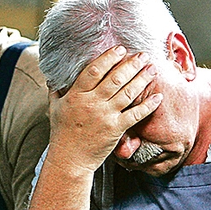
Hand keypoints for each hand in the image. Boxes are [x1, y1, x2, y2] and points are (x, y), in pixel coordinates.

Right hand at [48, 45, 161, 172]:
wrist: (70, 160)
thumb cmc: (62, 134)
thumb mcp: (54, 108)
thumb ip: (55, 90)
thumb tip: (53, 76)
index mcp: (76, 95)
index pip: (94, 70)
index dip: (109, 57)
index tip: (120, 49)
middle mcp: (91, 103)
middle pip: (115, 78)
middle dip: (131, 64)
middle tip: (142, 55)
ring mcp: (105, 116)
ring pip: (127, 92)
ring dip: (142, 79)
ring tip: (152, 69)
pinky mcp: (116, 129)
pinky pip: (135, 114)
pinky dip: (148, 105)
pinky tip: (157, 96)